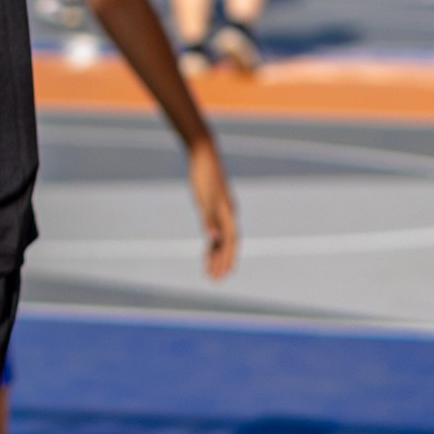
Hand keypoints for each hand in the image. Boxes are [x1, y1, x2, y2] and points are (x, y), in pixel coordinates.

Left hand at [189, 138, 238, 278]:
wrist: (203, 154)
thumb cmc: (204, 175)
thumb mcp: (204, 198)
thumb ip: (209, 219)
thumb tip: (213, 239)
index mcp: (228, 213)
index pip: (229, 242)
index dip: (227, 258)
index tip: (223, 274)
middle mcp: (228, 214)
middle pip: (227, 243)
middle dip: (222, 261)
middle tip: (216, 279)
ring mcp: (222, 211)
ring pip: (221, 238)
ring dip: (216, 255)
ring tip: (210, 271)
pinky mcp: (214, 207)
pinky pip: (215, 229)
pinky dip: (211, 242)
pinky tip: (208, 250)